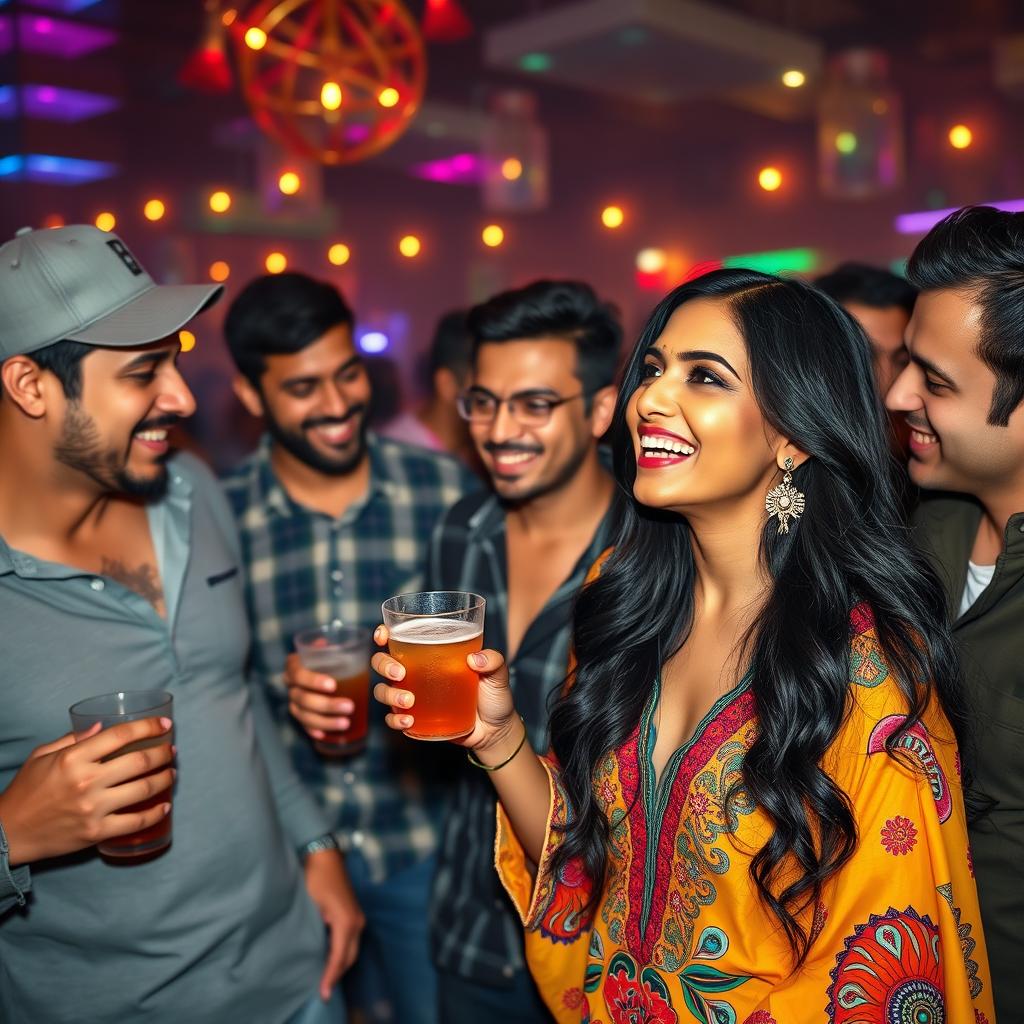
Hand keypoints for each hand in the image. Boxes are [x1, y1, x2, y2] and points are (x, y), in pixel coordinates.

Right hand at [0, 717, 174, 865]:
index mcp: (74, 758)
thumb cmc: (26, 790)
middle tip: (171, 750)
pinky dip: (156, 813)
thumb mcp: (42, 756)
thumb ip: (72, 739)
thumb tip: (102, 725)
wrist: (8, 833)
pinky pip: (135, 822)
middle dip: (163, 753)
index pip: (120, 735)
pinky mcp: (96, 832)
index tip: (165, 724)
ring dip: (165, 779)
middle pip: (139, 761)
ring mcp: (93, 808)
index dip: (148, 727)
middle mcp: (87, 781)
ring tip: (172, 772)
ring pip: (143, 789)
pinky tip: (165, 805)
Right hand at [283, 653, 354, 744]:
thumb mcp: (326, 649)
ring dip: (325, 721)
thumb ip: (328, 647)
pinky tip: (325, 735)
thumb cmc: (326, 658)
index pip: (298, 674)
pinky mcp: (299, 715)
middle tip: (349, 707)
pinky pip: (304, 726)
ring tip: (345, 723)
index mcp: (294, 666)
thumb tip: (326, 644)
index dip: (313, 681)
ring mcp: (293, 703)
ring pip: (304, 715)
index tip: (333, 685)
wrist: (318, 668)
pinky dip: (314, 730)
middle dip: (326, 705)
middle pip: (303, 698)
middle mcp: (290, 686)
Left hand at [303, 849, 364, 999]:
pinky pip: (351, 940)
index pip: (339, 958)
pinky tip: (330, 959)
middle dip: (336, 975)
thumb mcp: (312, 906)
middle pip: (349, 958)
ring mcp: (358, 917)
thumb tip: (312, 953)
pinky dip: (342, 953)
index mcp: (347, 922)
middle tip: (322, 991)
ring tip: (325, 979)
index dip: (330, 977)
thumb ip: (316, 931)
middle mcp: (357, 922)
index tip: (323, 993)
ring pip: (352, 950)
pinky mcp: (355, 914)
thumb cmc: (316, 878)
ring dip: (340, 965)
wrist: (325, 856)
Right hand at [370, 625, 517, 753]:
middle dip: (384, 665)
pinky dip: (395, 719)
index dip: (384, 634)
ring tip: (408, 701)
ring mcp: (412, 696)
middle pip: (383, 662)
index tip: (383, 635)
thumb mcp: (498, 674)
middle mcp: (416, 673)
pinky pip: (393, 718)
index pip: (400, 639)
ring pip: (383, 691)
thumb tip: (475, 658)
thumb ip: (493, 661)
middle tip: (400, 673)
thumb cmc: (494, 696)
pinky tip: (408, 721)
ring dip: (389, 694)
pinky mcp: (415, 719)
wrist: (495, 731)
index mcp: (429, 654)